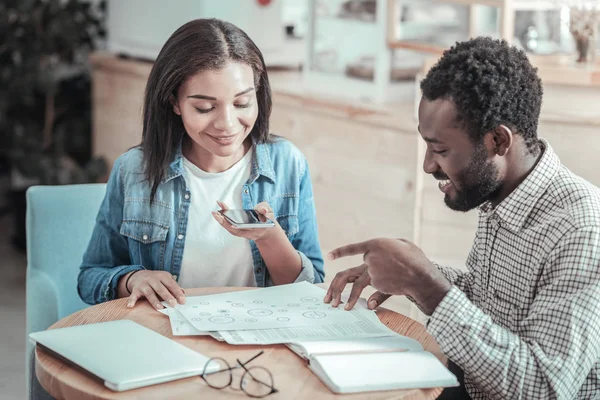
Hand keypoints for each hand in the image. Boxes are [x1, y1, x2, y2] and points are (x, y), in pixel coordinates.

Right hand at [124, 270, 185, 309]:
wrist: (139, 275)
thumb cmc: (156, 280)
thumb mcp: (166, 280)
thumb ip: (173, 286)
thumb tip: (183, 293)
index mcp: (162, 276)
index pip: (171, 284)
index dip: (177, 293)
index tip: (182, 301)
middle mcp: (153, 279)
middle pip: (161, 288)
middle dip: (167, 296)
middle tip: (173, 304)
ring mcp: (144, 284)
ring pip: (149, 293)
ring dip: (154, 301)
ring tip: (160, 307)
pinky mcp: (136, 290)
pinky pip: (133, 295)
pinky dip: (131, 300)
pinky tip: (130, 306)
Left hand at [212, 201, 280, 241]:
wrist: (267, 229)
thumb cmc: (268, 221)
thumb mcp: (270, 214)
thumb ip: (266, 210)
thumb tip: (263, 210)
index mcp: (254, 231)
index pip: (244, 231)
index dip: (237, 229)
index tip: (232, 225)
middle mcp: (246, 232)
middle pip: (233, 229)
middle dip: (224, 222)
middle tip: (217, 214)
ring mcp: (241, 231)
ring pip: (229, 227)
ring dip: (221, 220)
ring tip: (215, 212)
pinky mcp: (238, 228)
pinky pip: (229, 224)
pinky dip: (224, 218)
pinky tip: (219, 211)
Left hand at [328, 238, 450, 314]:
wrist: (422, 274)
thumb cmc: (414, 260)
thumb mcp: (400, 252)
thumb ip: (385, 261)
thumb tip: (375, 279)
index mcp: (375, 246)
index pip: (353, 249)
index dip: (340, 252)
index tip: (329, 256)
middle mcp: (370, 259)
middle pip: (345, 274)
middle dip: (335, 288)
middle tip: (328, 299)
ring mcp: (372, 272)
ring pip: (354, 286)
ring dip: (345, 297)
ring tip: (340, 307)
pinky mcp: (378, 283)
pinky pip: (371, 291)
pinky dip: (369, 297)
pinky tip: (368, 303)